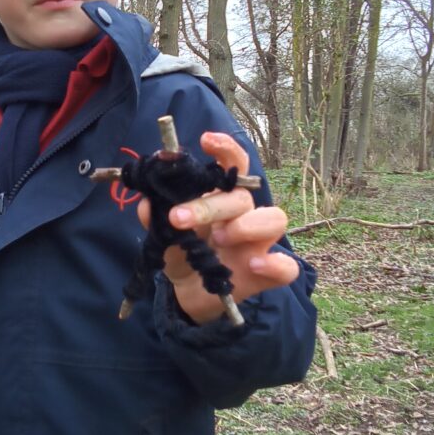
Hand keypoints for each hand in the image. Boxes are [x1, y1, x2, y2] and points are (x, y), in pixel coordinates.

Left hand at [138, 131, 298, 323]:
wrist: (188, 294)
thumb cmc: (183, 253)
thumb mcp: (163, 236)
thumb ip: (154, 218)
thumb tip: (148, 203)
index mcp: (221, 198)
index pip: (232, 166)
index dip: (225, 149)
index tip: (206, 140)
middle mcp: (244, 215)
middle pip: (241, 196)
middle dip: (210, 204)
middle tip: (178, 219)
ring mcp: (258, 244)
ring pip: (275, 219)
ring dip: (246, 225)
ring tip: (219, 238)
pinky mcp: (265, 274)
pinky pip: (286, 267)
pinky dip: (274, 264)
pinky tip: (253, 265)